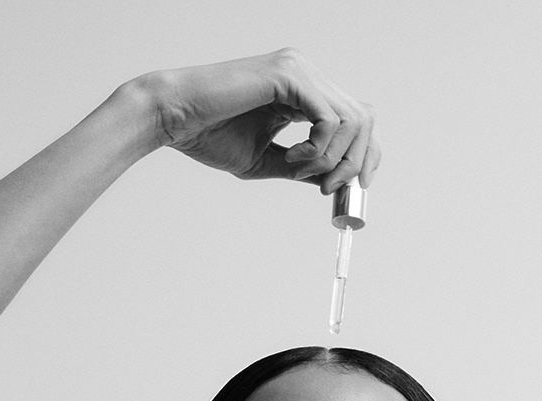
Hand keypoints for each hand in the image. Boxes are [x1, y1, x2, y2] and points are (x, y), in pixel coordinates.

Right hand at [139, 49, 378, 193]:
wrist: (176, 118)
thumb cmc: (210, 135)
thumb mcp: (267, 160)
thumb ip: (302, 167)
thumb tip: (331, 181)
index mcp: (303, 90)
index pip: (357, 118)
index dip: (364, 155)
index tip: (350, 188)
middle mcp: (306, 74)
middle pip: (364, 118)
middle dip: (355, 163)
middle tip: (327, 190)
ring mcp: (300, 70)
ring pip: (352, 120)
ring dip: (333, 159)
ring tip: (298, 171)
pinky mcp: (289, 76)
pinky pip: (329, 120)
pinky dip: (317, 149)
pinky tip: (291, 158)